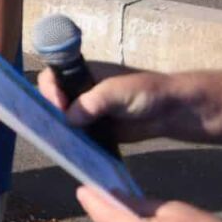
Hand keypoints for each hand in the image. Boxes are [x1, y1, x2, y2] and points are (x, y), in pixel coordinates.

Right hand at [40, 67, 193, 144]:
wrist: (172, 112)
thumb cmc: (145, 91)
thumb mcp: (116, 91)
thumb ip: (92, 103)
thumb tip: (68, 119)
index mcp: (82, 73)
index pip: (52, 76)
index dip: (49, 89)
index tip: (58, 105)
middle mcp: (81, 90)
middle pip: (54, 98)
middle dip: (50, 111)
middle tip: (57, 126)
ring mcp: (87, 111)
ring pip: (63, 119)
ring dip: (60, 129)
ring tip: (61, 140)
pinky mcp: (95, 129)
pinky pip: (77, 135)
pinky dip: (73, 141)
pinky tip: (72, 149)